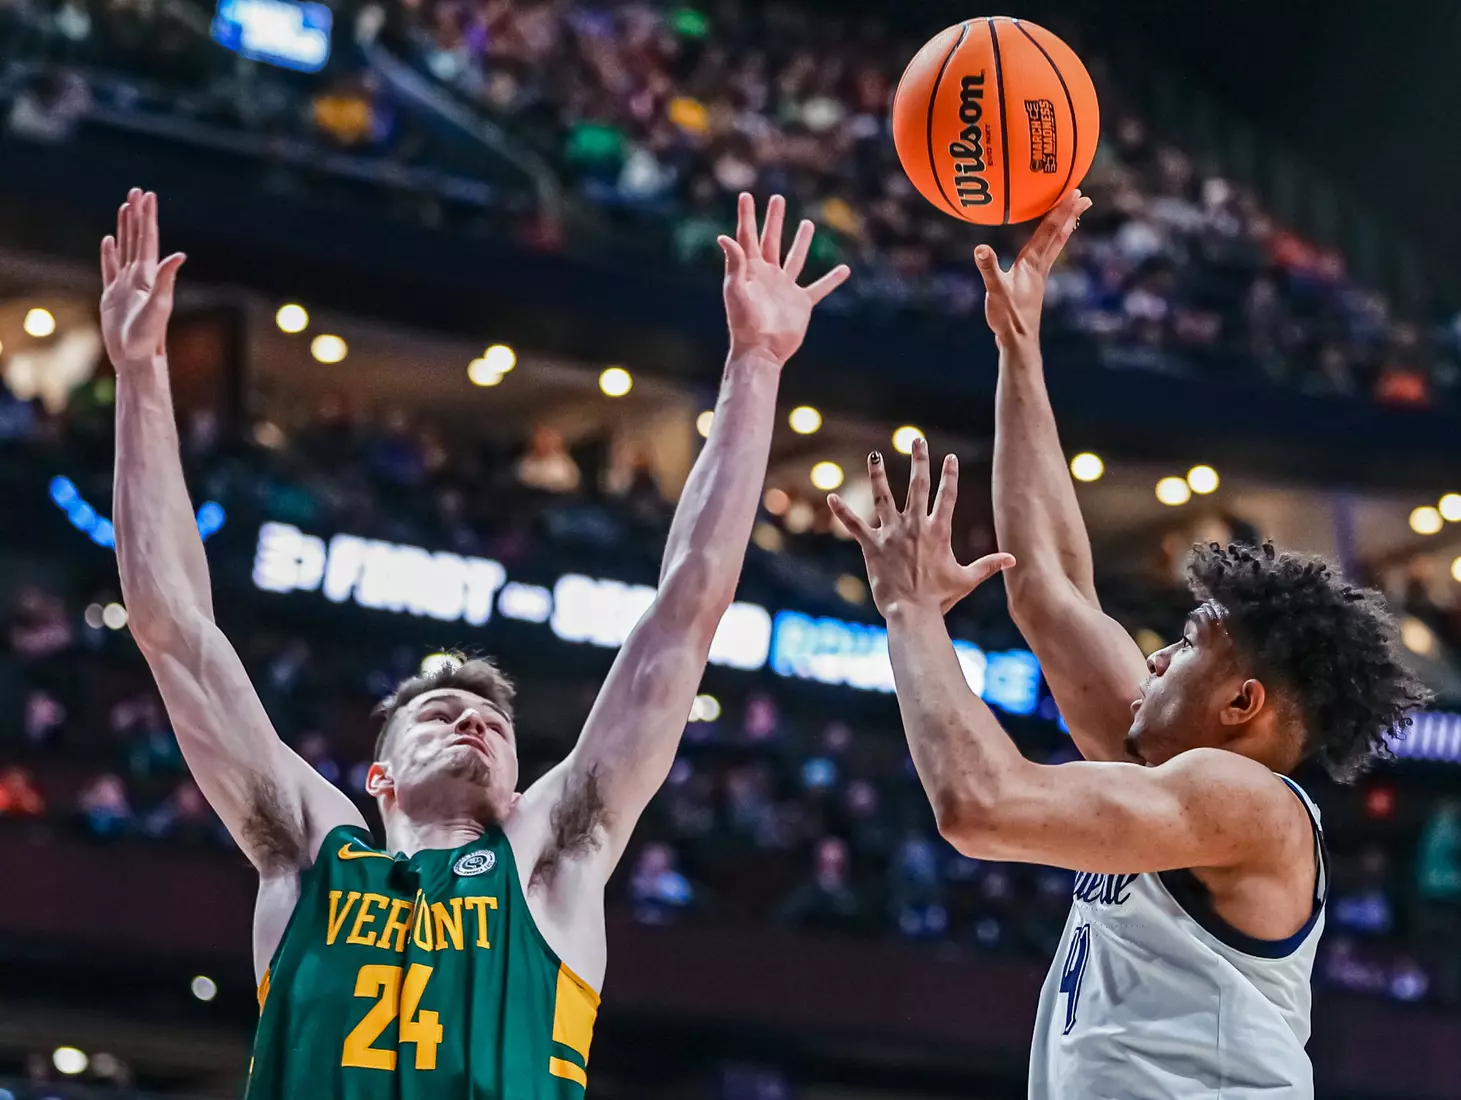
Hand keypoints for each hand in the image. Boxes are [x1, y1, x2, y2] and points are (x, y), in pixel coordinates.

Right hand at [100, 189, 185, 367]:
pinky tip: (109, 240)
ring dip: (124, 228)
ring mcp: (124, 285)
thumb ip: (167, 279)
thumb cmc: (148, 336)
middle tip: (137, 191)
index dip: (148, 217)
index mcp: (149, 276)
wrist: (135, 358)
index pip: (148, 239)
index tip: (147, 195)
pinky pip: (109, 268)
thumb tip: (181, 255)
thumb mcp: (159, 306)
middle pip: (137, 238)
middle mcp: (139, 277)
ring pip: (124, 248)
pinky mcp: (112, 296)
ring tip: (125, 208)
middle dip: (137, 214)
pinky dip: (109, 252)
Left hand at [718, 193, 849, 364]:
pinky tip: (844, 270)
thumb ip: (734, 263)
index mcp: (750, 270)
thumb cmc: (744, 322)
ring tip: (808, 224)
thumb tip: (725, 237)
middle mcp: (768, 275)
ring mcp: (785, 288)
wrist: (761, 351)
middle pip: (772, 240)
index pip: (747, 237)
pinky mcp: (801, 303)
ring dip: (802, 242)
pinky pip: (819, 288)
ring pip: (795, 258)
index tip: (746, 195)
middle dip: (774, 220)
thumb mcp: (735, 290)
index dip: (746, 216)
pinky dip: (832, 280)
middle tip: (778, 198)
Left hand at [828, 438, 1013, 617]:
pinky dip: (842, 511)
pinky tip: (830, 497)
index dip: (949, 475)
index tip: (950, 457)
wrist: (912, 613)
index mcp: (938, 531)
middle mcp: (915, 526)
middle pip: (918, 486)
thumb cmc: (939, 598)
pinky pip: (854, 525)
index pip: (947, 496)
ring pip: (883, 497)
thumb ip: (989, 565)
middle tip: (917, 440)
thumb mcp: (967, 579)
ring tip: (875, 455)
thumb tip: (1014, 560)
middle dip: (919, 460)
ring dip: (878, 475)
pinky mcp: (872, 546)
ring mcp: (892, 534)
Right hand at [973, 189, 1091, 347]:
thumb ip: (989, 269)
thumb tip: (980, 248)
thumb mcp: (995, 291)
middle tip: (1083, 197)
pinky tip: (1047, 244)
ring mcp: (1039, 275)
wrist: (1019, 340)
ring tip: (1073, 215)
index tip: (1074, 192)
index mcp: (1032, 262)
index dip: (1061, 210)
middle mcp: (1040, 266)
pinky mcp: (1034, 283)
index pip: (1049, 230)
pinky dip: (1052, 242)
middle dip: (1070, 214)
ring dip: (1064, 227)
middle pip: (1059, 234)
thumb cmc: (1007, 317)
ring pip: (1056, 244)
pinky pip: (1047, 254)